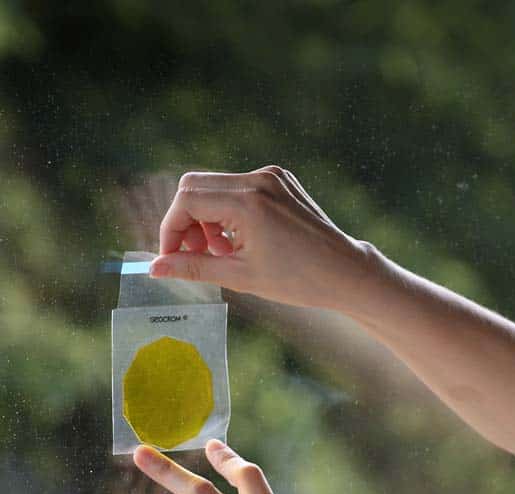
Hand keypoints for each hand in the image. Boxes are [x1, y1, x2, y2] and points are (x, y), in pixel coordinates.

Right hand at [150, 166, 381, 311]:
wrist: (345, 272)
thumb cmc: (299, 280)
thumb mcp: (240, 276)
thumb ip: (193, 267)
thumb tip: (154, 269)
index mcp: (248, 202)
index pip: (186, 201)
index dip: (171, 230)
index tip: (172, 257)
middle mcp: (259, 180)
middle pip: (195, 186)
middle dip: (187, 221)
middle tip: (197, 253)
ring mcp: (272, 177)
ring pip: (216, 186)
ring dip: (209, 217)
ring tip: (225, 251)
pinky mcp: (281, 179)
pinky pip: (239, 188)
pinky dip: (230, 210)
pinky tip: (243, 239)